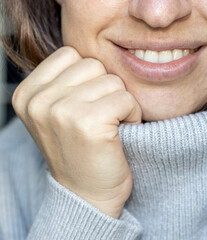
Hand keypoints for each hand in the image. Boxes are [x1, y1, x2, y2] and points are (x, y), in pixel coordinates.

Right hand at [12, 46, 141, 217]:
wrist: (88, 195)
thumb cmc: (82, 152)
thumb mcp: (60, 113)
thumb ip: (67, 82)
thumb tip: (98, 52)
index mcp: (27, 93)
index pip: (71, 55)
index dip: (90, 79)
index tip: (87, 106)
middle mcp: (38, 100)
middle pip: (94, 65)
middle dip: (106, 90)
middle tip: (102, 119)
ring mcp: (60, 110)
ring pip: (112, 80)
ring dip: (121, 103)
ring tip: (110, 127)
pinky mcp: (86, 122)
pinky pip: (126, 98)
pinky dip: (132, 115)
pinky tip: (121, 132)